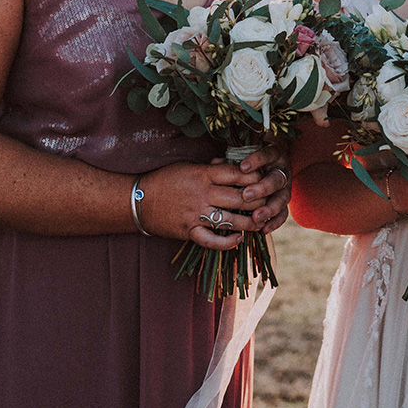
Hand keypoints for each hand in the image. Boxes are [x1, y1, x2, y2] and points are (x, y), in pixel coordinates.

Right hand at [138, 160, 265, 248]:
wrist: (138, 200)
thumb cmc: (165, 180)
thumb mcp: (188, 166)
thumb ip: (210, 168)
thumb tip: (230, 165)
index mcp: (203, 174)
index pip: (237, 174)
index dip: (255, 177)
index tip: (264, 179)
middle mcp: (203, 194)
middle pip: (239, 197)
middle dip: (258, 201)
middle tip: (269, 202)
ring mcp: (196, 214)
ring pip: (230, 220)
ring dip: (249, 222)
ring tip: (260, 222)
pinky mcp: (189, 231)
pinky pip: (211, 240)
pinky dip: (227, 242)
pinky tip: (238, 239)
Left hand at [237, 145, 291, 233]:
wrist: (271, 162)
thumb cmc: (253, 158)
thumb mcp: (246, 154)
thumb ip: (233, 159)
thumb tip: (215, 163)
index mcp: (274, 155)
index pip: (267, 155)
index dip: (257, 161)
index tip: (242, 167)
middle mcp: (282, 171)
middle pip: (276, 179)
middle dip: (262, 188)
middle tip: (246, 195)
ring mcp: (285, 188)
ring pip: (282, 199)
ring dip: (269, 209)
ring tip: (255, 217)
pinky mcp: (284, 203)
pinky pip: (283, 214)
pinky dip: (274, 222)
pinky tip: (264, 229)